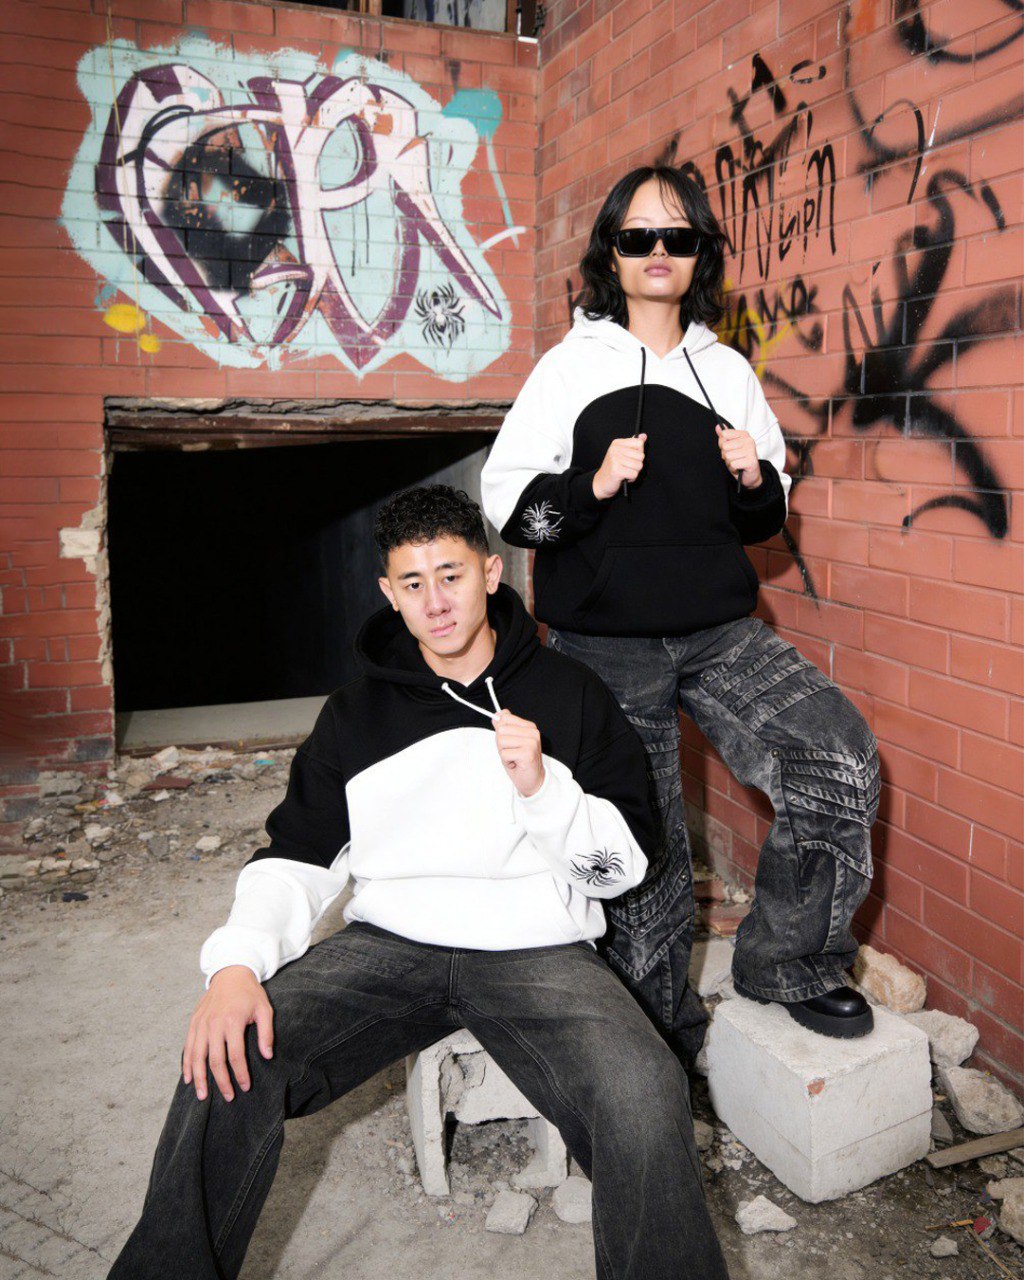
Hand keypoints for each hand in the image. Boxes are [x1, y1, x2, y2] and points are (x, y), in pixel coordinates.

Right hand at [182, 965, 273, 1101]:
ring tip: (203, 1096)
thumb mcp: (265, 1008)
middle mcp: (214, 1024)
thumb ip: (266, 1033)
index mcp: (232, 1021)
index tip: (246, 1087)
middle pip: (215, 1060)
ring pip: (197, 1057)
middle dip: (221, 1082)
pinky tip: (188, 1079)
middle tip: (228, 1097)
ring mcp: (201, 1024)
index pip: (235, 1056)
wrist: (230, 972)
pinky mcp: (194, 1023)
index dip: (240, 1074)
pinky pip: (187, 1047)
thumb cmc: (250, 993)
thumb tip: (267, 1056)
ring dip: (199, 1078)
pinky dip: (186, 1064)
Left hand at [492, 708, 544, 797]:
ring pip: (501, 741)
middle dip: (501, 744)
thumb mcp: (510, 741)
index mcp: (529, 726)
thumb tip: (498, 715)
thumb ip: (504, 727)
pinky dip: (507, 761)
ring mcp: (531, 742)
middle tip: (512, 752)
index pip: (505, 718)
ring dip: (504, 753)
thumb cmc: (521, 762)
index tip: (510, 742)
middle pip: (501, 730)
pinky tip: (516, 764)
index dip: (502, 732)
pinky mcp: (528, 754)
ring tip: (514, 758)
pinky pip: (505, 754)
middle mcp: (533, 732)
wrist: (533, 780)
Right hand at [593, 434, 646, 499]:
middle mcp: (615, 449)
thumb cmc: (614, 468)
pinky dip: (631, 478)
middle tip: (627, 467)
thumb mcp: (623, 453)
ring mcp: (615, 459)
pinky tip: (624, 477)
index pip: (639, 443)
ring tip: (625, 472)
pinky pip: (634, 474)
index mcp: (617, 443)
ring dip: (634, 472)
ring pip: (639, 466)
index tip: (630, 457)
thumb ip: (634, 445)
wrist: (601, 482)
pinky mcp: (616, 470)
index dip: (639, 452)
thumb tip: (644, 436)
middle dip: (637, 464)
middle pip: (641, 455)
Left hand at [715, 424, 761, 488]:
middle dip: (726, 455)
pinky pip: (733, 464)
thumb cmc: (739, 460)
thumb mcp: (730, 447)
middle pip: (725, 446)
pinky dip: (733, 469)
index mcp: (744, 434)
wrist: (750, 475)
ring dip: (729, 463)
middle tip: (734, 458)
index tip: (730, 448)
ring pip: (728, 456)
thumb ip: (724, 437)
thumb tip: (718, 427)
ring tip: (737, 463)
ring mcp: (751, 450)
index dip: (723, 444)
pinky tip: (739, 468)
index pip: (724, 435)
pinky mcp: (751, 461)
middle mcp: (749, 440)